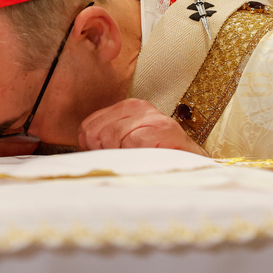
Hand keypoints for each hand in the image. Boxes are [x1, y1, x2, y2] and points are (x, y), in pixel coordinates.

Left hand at [78, 98, 208, 155]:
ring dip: (122, 154)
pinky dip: (136, 155)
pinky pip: (133, 142)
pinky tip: (147, 157)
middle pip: (97, 131)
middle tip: (123, 158)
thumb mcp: (124, 143)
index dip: (91, 144)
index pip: (89, 124)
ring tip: (138, 157)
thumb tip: (82, 139)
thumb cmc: (155, 156)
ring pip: (113, 136)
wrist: (190, 165)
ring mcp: (152, 117)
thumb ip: (101, 138)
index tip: (106, 153)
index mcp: (126, 107)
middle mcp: (139, 107)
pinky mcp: (163, 129)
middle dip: (105, 150)